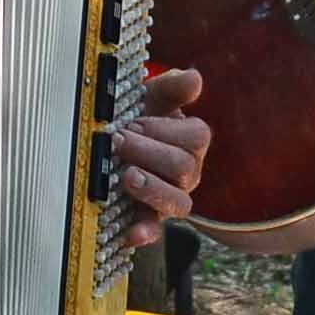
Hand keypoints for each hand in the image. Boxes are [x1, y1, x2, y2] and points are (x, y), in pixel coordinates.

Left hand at [114, 66, 210, 238]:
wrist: (120, 142)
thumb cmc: (141, 119)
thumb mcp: (153, 99)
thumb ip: (171, 88)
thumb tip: (193, 78)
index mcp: (192, 142)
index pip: (195, 137)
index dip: (164, 129)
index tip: (132, 120)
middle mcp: (188, 173)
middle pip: (183, 168)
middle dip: (148, 152)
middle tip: (118, 139)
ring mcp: (171, 199)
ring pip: (178, 203)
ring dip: (152, 188)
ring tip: (127, 176)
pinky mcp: (150, 219)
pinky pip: (154, 231)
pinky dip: (143, 234)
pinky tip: (128, 235)